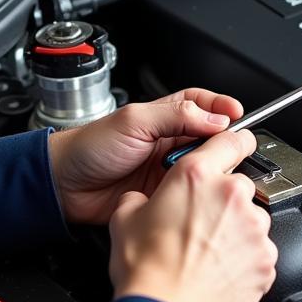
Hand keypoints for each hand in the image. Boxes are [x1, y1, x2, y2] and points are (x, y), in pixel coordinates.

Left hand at [47, 88, 243, 224]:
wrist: (63, 186)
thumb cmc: (89, 148)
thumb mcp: (134, 121)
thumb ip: (176, 116)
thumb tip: (215, 119)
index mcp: (165, 116)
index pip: (204, 106)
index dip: (222, 109)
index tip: (238, 116)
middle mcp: (170, 141)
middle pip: (211, 139)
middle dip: (224, 143)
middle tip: (231, 148)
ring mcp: (168, 169)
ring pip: (204, 167)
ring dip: (211, 169)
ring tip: (214, 170)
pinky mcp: (165, 195)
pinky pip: (190, 193)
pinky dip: (197, 194)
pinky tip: (199, 193)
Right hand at [108, 128, 278, 301]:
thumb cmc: (146, 271)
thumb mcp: (125, 220)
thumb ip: (140, 198)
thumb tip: (141, 199)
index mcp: (197, 176)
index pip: (231, 139)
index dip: (235, 140)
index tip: (239, 144)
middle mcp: (231, 195)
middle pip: (240, 185)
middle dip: (224, 200)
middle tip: (200, 224)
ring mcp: (253, 228)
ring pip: (251, 219)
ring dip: (236, 230)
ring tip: (207, 254)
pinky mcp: (266, 259)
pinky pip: (259, 251)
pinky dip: (245, 259)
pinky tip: (220, 272)